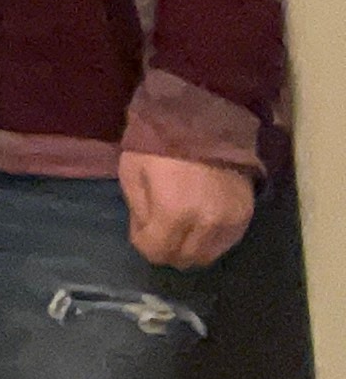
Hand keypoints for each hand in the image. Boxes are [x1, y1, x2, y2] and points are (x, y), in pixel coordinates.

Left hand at [121, 151, 255, 270]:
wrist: (204, 119)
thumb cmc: (159, 143)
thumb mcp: (132, 172)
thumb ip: (138, 211)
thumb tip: (146, 234)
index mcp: (173, 212)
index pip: (157, 251)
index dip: (143, 244)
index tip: (140, 231)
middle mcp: (206, 224)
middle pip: (184, 258)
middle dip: (166, 250)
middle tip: (158, 233)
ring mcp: (230, 221)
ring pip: (207, 256)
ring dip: (190, 249)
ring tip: (179, 230)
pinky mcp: (246, 215)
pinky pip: (227, 243)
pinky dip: (210, 241)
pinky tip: (200, 225)